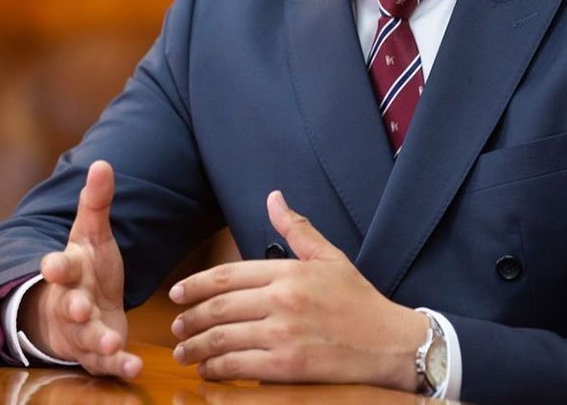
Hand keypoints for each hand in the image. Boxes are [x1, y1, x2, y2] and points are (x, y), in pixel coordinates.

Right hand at [23, 160, 140, 378]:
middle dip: (73, 307)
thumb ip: (96, 202)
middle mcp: (71, 302)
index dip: (55, 266)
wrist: (77, 312)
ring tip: (110, 342)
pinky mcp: (96, 354)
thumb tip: (102, 163)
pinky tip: (134, 366)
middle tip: (80, 307)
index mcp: (68, 271)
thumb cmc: (86, 269)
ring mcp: (81, 331)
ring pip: (86, 337)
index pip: (57, 267)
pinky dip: (118, 365)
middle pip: (68, 305)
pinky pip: (105, 363)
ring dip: (97, 340)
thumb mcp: (91, 235)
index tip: (51, 265)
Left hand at [169, 191, 424, 389]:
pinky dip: (216, 369)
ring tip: (183, 353)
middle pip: (218, 308)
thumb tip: (274, 197)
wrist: (390, 343)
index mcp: (288, 272)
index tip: (177, 294)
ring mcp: (282, 335)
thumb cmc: (359, 301)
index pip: (227, 275)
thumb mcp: (330, 257)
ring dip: (195, 348)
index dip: (195, 285)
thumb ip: (297, 229)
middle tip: (175, 328)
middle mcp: (281, 301)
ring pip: (222, 339)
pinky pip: (238, 366)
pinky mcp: (287, 367)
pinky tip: (208, 370)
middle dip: (189, 319)